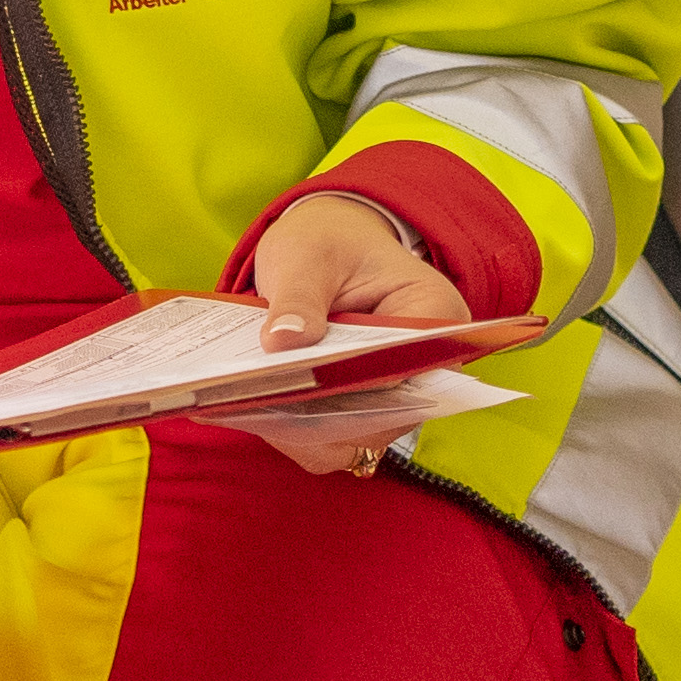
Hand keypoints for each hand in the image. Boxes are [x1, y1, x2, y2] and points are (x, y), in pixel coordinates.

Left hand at [236, 188, 473, 474]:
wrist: (327, 250)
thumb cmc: (328, 244)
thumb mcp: (307, 255)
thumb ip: (299, 296)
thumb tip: (284, 342)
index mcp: (435, 312)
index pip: (408, 366)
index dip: (357, 382)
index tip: (301, 383)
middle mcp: (427, 365)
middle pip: (382, 413)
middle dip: (319, 413)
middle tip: (255, 402)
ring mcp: (396, 395)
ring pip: (352, 435)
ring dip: (300, 427)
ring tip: (244, 405)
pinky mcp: (362, 411)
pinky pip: (330, 436)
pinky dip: (291, 428)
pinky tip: (250, 409)